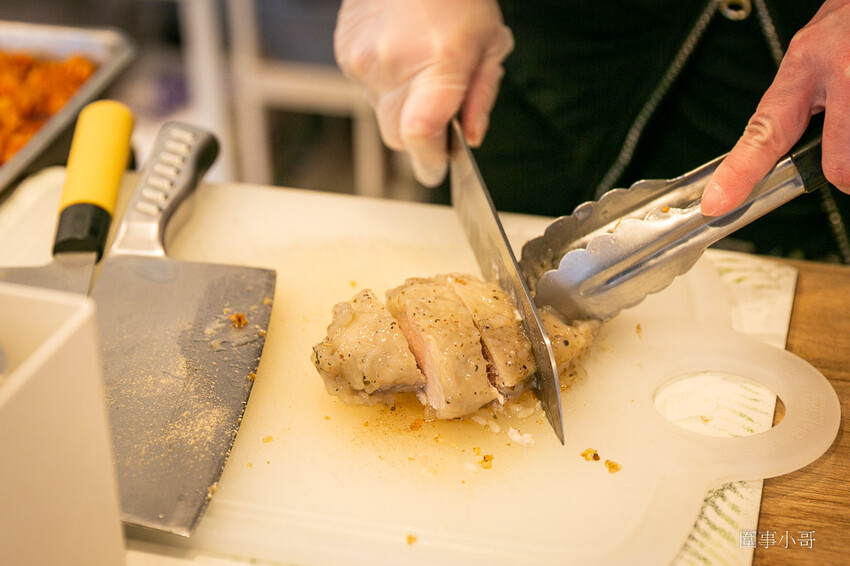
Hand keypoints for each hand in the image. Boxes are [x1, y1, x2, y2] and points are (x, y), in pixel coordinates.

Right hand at [334, 0, 513, 185]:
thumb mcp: (491, 44)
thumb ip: (481, 97)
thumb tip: (469, 138)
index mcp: (438, 66)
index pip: (419, 136)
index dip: (430, 161)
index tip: (438, 167)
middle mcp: (395, 67)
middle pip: (398, 137)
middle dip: (418, 136)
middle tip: (437, 112)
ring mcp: (364, 61)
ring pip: (380, 113)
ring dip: (400, 105)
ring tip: (419, 67)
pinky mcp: (346, 53)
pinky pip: (365, 89)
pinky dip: (383, 82)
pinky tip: (399, 54)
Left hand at [701, 0, 849, 215]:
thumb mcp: (811, 56)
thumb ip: (796, 101)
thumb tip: (775, 150)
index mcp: (804, 67)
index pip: (764, 132)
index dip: (739, 173)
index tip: (718, 202)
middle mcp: (840, 73)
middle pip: (840, 165)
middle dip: (845, 168)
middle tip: (845, 150)